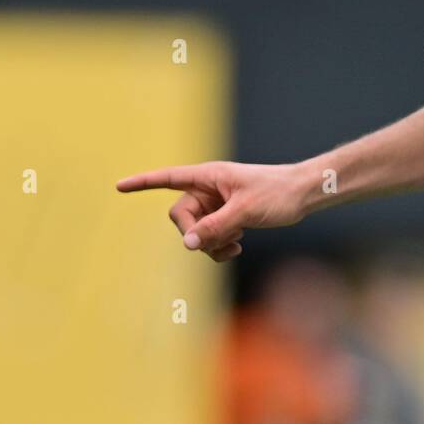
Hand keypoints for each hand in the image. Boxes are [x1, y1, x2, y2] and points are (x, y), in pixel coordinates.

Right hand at [116, 161, 310, 261]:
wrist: (304, 195)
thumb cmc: (278, 194)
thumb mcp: (245, 212)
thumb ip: (214, 227)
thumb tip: (186, 243)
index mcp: (208, 176)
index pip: (168, 178)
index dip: (143, 183)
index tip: (119, 186)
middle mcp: (209, 189)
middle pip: (181, 216)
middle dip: (196, 233)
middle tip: (222, 240)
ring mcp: (216, 204)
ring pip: (195, 231)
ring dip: (210, 243)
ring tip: (236, 245)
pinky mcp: (226, 217)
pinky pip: (209, 237)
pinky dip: (219, 246)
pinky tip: (238, 247)